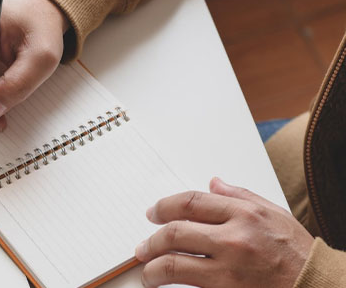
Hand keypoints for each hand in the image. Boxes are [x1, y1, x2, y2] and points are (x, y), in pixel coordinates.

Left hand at [135, 178, 313, 287]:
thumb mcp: (274, 215)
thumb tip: (213, 182)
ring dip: (152, 269)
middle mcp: (234, 238)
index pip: (190, 202)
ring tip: (148, 272)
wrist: (317, 287)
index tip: (153, 214)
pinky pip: (188, 287)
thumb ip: (241, 196)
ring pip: (173, 264)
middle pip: (175, 232)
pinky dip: (171, 287)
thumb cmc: (297, 253)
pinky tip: (165, 286)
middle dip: (151, 240)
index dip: (164, 206)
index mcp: (244, 213)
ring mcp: (229, 269)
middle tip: (143, 247)